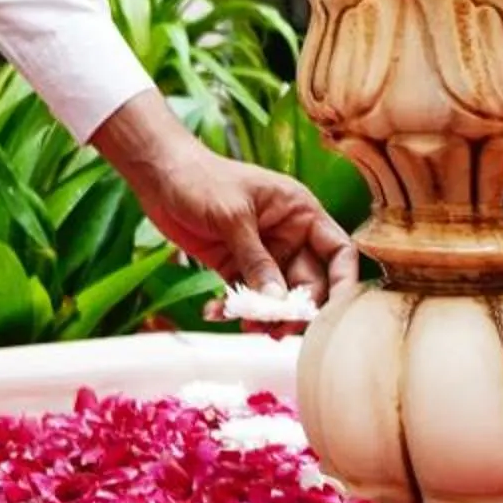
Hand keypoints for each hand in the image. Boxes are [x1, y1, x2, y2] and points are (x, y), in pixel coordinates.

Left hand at [89, 87, 359, 305]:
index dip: (344, 282)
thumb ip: (256, 260)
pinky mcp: (236, 265)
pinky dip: (236, 309)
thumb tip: (278, 302)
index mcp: (299, 212)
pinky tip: (215, 312)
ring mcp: (263, 253)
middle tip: (274, 329)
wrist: (158, 173)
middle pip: (310, 283)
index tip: (334, 315)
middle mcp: (288, 235)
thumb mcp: (232, 216)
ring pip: (278, 297)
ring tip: (246, 325)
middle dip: (294, 310)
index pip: (338, 251)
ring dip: (266, 316)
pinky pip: (247, 297)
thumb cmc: (200, 178)